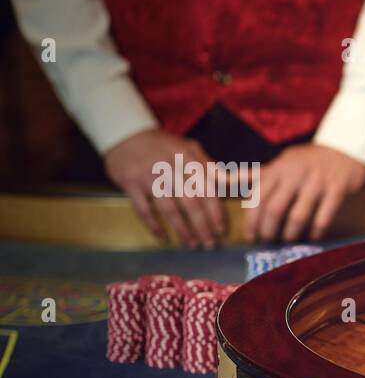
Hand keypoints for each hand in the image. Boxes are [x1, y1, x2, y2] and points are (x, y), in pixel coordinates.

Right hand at [104, 129, 225, 248]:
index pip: (206, 189)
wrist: (124, 133)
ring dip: (182, 230)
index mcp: (187, 158)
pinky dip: (153, 225)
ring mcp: (148, 175)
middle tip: (210, 244)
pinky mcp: (130, 183)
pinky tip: (163, 238)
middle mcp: (169, 167)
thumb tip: (227, 183)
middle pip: (190, 202)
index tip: (221, 229)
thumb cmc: (162, 145)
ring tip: (192, 244)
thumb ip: (207, 165)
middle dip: (202, 226)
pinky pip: (143, 209)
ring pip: (169, 209)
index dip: (215, 212)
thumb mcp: (187, 146)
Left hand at [245, 143, 364, 242]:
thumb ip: (256, 175)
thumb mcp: (281, 162)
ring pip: (298, 217)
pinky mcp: (337, 189)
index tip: (251, 236)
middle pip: (275, 209)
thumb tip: (222, 180)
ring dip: (291, 234)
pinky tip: (313, 237)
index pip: (259, 198)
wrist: (344, 148)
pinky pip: (323, 218)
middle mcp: (295, 174)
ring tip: (289, 241)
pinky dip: (316, 232)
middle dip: (269, 230)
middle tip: (269, 241)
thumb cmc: (308, 160)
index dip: (252, 221)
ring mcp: (317, 182)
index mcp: (278, 169)